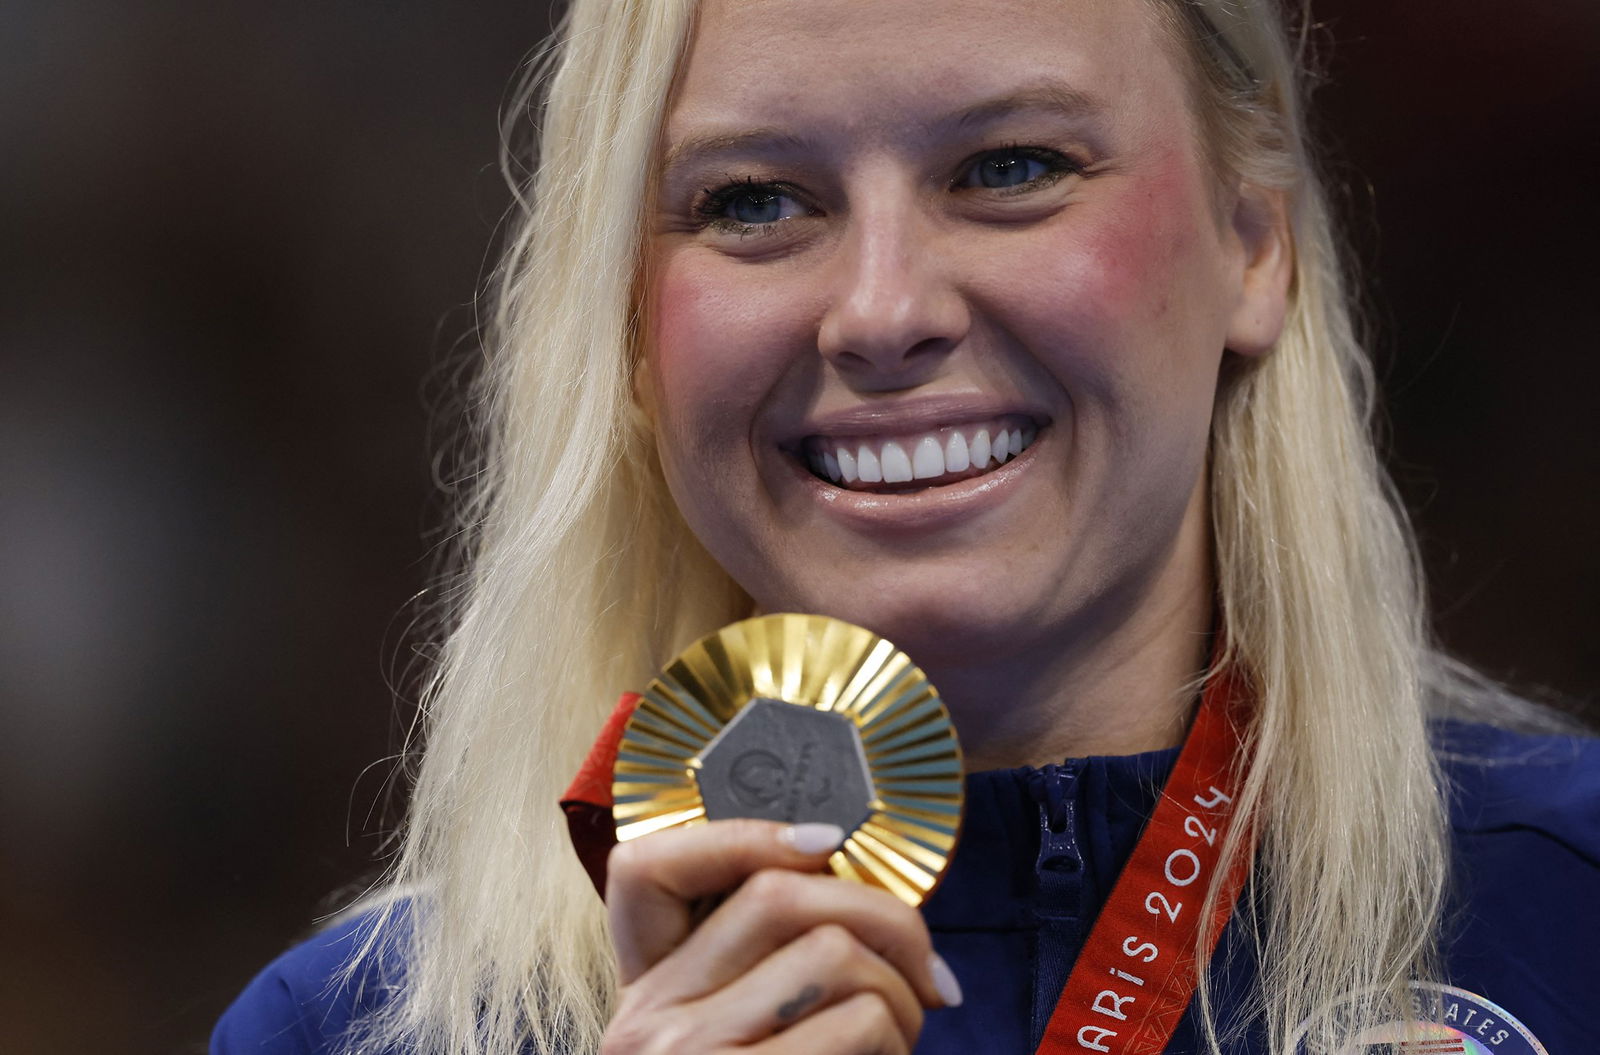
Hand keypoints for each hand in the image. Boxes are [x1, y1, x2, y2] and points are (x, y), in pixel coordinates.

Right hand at [599, 819, 961, 1053]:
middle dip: (883, 920)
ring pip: (832, 957)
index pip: (656, 868)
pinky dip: (896, 1047)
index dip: (750, 836)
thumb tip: (863, 912)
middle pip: (782, 898)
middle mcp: (647, 1020)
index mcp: (643, 997)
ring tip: (901, 1044)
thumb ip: (763, 986)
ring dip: (899, 997)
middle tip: (927, 976)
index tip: (830, 845)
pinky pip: (854, 1026)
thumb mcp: (726, 1050)